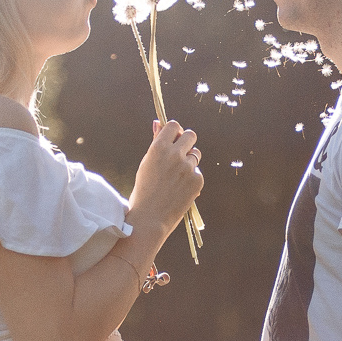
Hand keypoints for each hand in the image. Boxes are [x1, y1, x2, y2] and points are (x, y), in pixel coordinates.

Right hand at [129, 119, 203, 238]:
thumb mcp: (147, 163)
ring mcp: (188, 167)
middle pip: (191, 135)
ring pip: (195, 154)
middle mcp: (174, 154)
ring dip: (189, 160)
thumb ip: (156, 142)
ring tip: (176, 177)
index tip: (173, 139)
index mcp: (158, 148)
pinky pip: (197, 171)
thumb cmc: (144, 189)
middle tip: (179, 154)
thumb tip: (158, 122)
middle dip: (186, 142)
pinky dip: (191, 178)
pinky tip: (180, 189)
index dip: (174, 132)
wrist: (150, 218)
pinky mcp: (197, 179)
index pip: (173, 125)